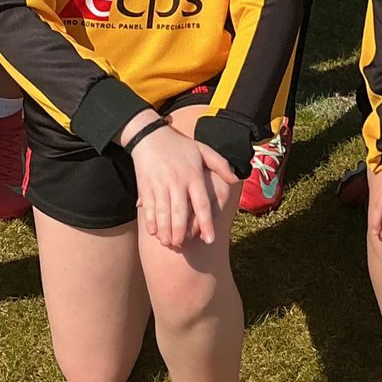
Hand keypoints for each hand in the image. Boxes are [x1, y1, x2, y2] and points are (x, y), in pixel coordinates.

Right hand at [124, 109, 231, 250]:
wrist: (150, 135)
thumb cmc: (179, 145)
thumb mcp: (202, 149)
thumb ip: (220, 164)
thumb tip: (236, 178)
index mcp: (193, 175)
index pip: (201, 203)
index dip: (206, 223)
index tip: (210, 240)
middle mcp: (177, 182)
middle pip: (179, 212)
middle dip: (180, 231)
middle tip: (181, 245)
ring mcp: (159, 184)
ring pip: (162, 212)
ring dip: (164, 230)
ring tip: (168, 243)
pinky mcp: (145, 186)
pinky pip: (148, 207)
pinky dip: (150, 221)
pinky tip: (153, 232)